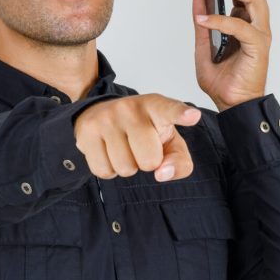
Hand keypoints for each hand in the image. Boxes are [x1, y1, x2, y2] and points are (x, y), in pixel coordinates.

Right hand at [74, 94, 201, 181]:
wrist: (99, 114)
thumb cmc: (144, 131)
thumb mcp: (169, 142)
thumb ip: (179, 161)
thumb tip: (162, 174)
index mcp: (156, 106)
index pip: (170, 110)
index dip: (181, 114)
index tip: (192, 116)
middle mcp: (130, 108)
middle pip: (149, 160)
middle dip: (147, 163)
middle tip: (140, 147)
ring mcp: (106, 118)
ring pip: (125, 168)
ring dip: (127, 167)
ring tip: (124, 148)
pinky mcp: (86, 132)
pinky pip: (104, 170)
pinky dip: (109, 169)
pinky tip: (109, 152)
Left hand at [192, 0, 271, 110]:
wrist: (231, 107)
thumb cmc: (224, 82)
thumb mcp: (203, 47)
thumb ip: (202, 22)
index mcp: (245, 20)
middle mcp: (256, 23)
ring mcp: (260, 33)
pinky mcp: (259, 47)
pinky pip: (242, 26)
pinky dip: (221, 20)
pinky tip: (203, 19)